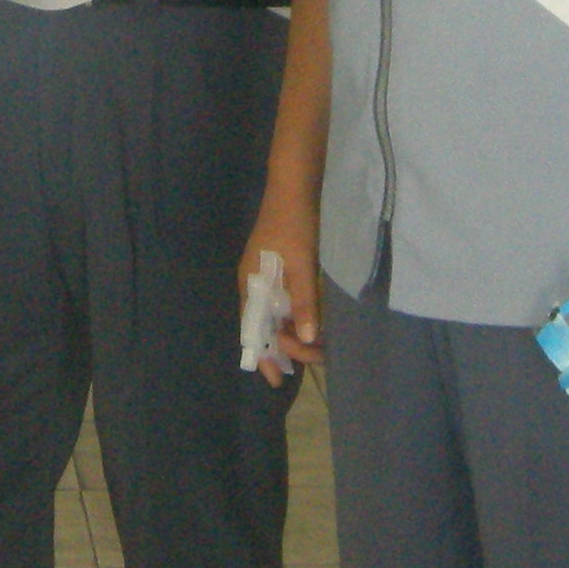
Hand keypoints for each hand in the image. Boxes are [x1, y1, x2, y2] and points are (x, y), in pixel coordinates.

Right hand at [241, 191, 324, 379]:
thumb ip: (304, 300)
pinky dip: (296, 318)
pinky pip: (283, 303)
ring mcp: (266, 278)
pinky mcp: (278, 270)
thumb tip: (310, 337)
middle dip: (287, 347)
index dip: (264, 357)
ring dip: (293, 334)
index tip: (277, 380)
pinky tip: (311, 324)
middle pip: (265, 327)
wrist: (293, 187)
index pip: (252, 332)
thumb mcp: (301, 263)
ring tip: (317, 348)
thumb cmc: (293, 223)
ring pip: (275, 317)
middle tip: (316, 357)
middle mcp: (254, 286)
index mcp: (251, 286)